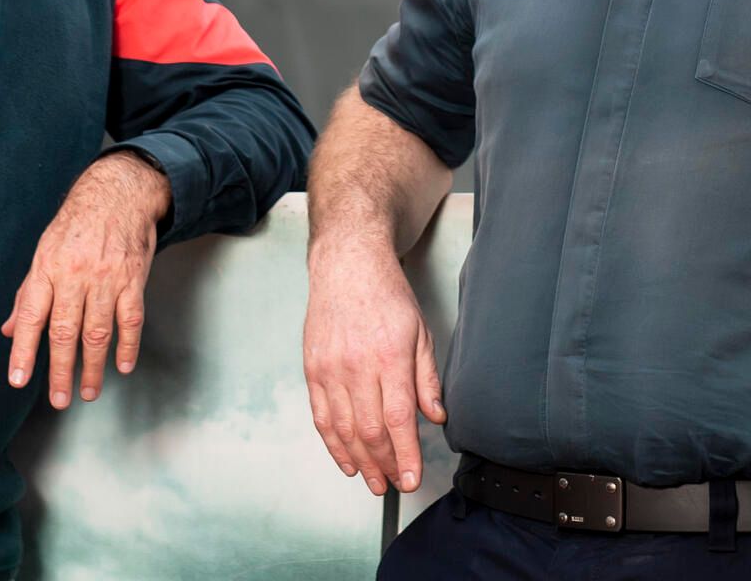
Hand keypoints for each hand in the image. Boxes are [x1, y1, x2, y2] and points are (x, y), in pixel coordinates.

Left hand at [3, 151, 169, 408]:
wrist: (120, 191)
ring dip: (93, 367)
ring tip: (89, 391)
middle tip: (59, 399)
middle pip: (65, 331)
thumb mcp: (45, 250)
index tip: (19, 380)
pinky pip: (131, 318)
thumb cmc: (78, 223)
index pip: (30, 315)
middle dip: (61, 371)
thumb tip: (9, 330)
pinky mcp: (133, 277)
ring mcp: (106, 277)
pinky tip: (123, 365)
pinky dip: (128, 345)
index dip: (23, 350)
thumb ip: (29, 292)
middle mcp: (75, 275)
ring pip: (98, 331)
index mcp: (48, 268)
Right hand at [302, 238, 445, 497]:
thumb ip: (427, 377)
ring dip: (360, 462)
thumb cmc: (388, 295)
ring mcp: (331, 369)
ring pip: (345, 430)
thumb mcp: (420, 330)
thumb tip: (437, 418)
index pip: (399, 418)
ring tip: (375, 482)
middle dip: (385, 465)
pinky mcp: (313, 370)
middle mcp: (357, 365)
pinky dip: (334, 446)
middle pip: (370, 431)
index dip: (406, 454)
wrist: (347, 265)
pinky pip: (322, 418)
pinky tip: (347, 462)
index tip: (412, 479)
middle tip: (396, 485)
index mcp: (390, 355)